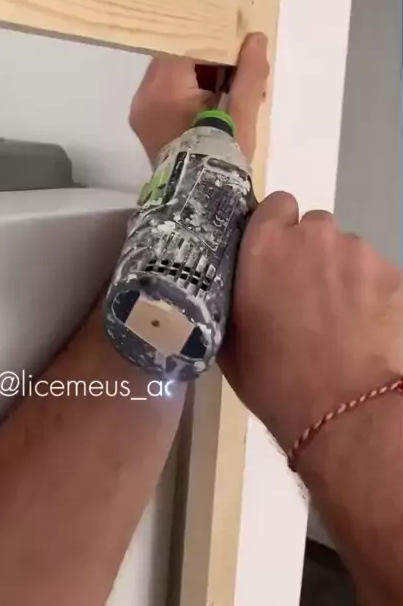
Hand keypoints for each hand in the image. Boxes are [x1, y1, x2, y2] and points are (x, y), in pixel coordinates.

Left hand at [129, 33, 269, 162]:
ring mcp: (141, 111)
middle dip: (209, 61)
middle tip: (240, 71)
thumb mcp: (241, 114)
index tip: (239, 46)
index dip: (214, 39)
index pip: (186, 43)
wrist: (199, 204)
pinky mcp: (145, 124)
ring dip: (200, 77)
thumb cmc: (221, 156)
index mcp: (164, 88)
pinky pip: (166, 93)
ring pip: (172, 75)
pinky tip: (214, 106)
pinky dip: (189, 92)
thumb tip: (255, 39)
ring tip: (230, 91)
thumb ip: (249, 73)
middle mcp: (144, 95)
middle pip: (176, 58)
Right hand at [225, 194, 402, 449]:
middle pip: (315, 228)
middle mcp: (314, 236)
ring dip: (344, 276)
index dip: (277, 228)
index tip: (276, 257)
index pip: (275, 204)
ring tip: (344, 321)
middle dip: (311, 254)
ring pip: (350, 253)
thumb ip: (234, 294)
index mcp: (265, 244)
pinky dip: (374, 297)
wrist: (345, 412)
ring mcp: (360, 253)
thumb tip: (241, 284)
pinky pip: (380, 276)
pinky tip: (369, 331)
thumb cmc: (274, 379)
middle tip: (308, 296)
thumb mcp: (230, 337)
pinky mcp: (396, 276)